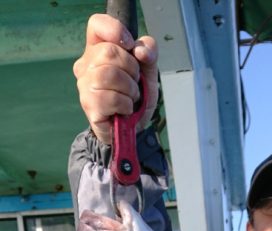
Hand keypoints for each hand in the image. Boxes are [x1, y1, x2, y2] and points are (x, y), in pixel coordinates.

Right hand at [73, 13, 158, 143]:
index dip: (115, 30)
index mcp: (98, 49)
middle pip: (109, 52)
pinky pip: (111, 98)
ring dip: (129, 88)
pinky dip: (126, 104)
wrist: (133, 129)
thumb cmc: (136, 98)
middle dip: (131, 69)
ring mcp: (84, 85)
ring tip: (131, 97)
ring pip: (109, 74)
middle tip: (134, 83)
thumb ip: (149, 53)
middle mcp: (86, 65)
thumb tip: (141, 51)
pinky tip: (125, 109)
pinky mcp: (89, 106)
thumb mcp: (148, 72)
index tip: (130, 46)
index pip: (97, 25)